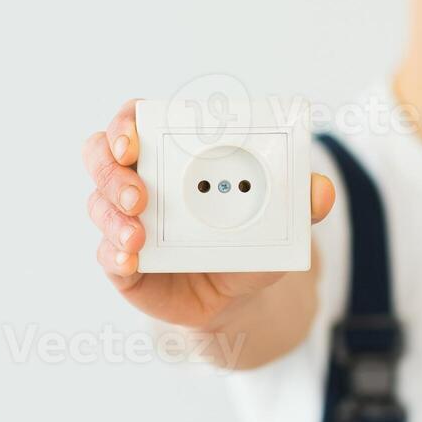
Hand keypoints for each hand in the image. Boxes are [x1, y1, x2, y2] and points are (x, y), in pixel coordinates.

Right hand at [82, 99, 334, 328]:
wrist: (236, 299)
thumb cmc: (247, 244)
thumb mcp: (277, 222)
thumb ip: (300, 203)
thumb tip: (322, 190)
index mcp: (173, 156)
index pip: (135, 123)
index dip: (127, 123)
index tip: (135, 137)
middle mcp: (140, 181)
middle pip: (102, 157)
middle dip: (112, 168)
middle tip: (137, 191)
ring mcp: (124, 221)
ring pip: (98, 204)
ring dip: (113, 215)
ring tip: (139, 233)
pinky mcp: (122, 262)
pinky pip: (105, 253)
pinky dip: (113, 252)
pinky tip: (130, 257)